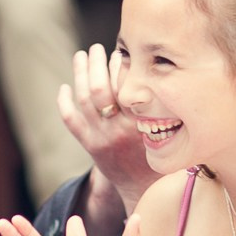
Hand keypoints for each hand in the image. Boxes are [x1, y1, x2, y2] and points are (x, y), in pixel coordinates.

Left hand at [57, 44, 155, 220]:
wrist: (143, 188)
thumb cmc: (161, 154)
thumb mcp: (170, 130)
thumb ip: (163, 105)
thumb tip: (167, 69)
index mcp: (140, 123)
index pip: (126, 85)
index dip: (120, 64)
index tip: (121, 51)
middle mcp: (118, 129)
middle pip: (98, 88)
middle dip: (95, 63)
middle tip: (95, 48)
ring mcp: (100, 137)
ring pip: (83, 99)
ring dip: (80, 74)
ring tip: (81, 56)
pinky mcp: (89, 145)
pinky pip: (70, 120)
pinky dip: (64, 101)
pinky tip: (66, 87)